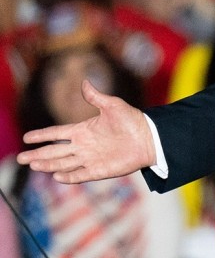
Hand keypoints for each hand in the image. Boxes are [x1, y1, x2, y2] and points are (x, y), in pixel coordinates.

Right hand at [16, 80, 155, 182]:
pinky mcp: (99, 170)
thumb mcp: (113, 105)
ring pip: (63, 163)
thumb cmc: (133, 120)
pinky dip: (69, 176)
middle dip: (38, 154)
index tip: (26, 137)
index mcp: (84, 130)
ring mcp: (90, 159)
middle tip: (21, 158)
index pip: (57, 133)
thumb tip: (85, 82)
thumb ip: (96, 97)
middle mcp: (83, 146)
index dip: (42, 135)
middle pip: (55, 151)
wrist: (149, 138)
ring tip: (33, 165)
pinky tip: (56, 176)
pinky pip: (80, 175)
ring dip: (48, 164)